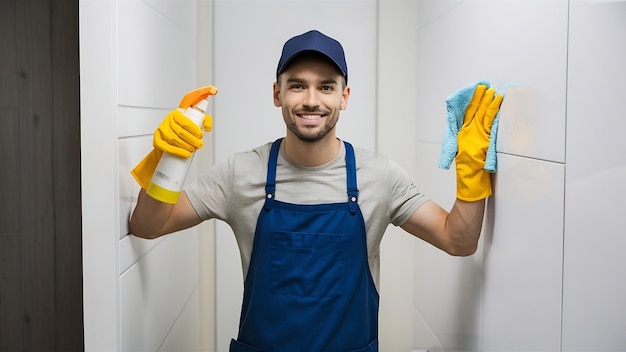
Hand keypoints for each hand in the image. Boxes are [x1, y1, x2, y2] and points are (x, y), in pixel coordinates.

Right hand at [153, 109, 211, 158]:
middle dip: (192, 140)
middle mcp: (167, 121)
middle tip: (199, 144)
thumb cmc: (182, 128)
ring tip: (193, 149)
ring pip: (173, 139)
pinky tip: (185, 154)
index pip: (185, 122)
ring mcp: (161, 131)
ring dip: (185, 146)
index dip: (194, 129)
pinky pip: (166, 147)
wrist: (169, 135)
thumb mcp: (194, 121)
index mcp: (176, 114)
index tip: (200, 136)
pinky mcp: (157, 140)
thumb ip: (205, 120)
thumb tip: (208, 128)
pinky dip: (177, 151)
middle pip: (180, 132)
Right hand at [456, 85, 502, 200]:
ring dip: (487, 101)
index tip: (476, 91)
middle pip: (474, 112)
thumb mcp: (469, 154)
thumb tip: (479, 129)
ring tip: (492, 91)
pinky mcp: (482, 141)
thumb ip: (473, 141)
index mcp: (463, 136)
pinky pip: (489, 121)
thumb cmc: (472, 172)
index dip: (471, 102)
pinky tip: (497, 101)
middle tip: (484, 86)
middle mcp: (467, 135)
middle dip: (479, 98)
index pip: (467, 114)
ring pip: (482, 114)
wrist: (470, 185)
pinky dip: (494, 110)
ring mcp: (474, 137)